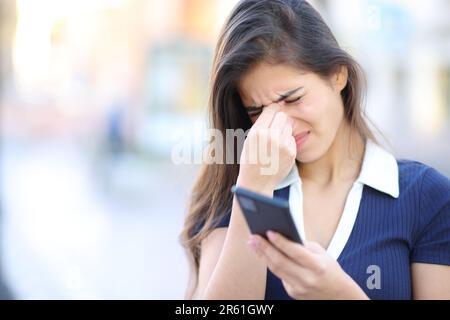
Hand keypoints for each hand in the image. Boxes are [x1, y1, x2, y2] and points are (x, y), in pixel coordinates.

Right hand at [237, 104, 295, 191]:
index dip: (272, 111)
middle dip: (278, 120)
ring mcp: (282, 145)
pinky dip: (287, 142)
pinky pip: (291, 138)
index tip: (271, 114)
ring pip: (288, 126)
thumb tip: (275, 108)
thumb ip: (260, 125)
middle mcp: (271, 137)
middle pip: (282, 115)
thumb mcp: (249, 140)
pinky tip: (279, 151)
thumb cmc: (250, 160)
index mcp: (257, 132)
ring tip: (275, 142)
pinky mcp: (291, 152)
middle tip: (273, 128)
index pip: (271, 109)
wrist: (257, 183)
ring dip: (283, 130)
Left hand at [247, 231, 368, 299]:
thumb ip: (303, 245)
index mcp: (318, 266)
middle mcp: (308, 279)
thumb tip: (281, 234)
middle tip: (253, 236)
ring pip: (276, 270)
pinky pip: (279, 276)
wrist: (338, 295)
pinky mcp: (293, 293)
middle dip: (264, 248)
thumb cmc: (329, 269)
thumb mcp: (321, 254)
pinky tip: (263, 254)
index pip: (296, 252)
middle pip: (281, 262)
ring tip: (253, 243)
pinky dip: (271, 263)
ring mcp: (299, 288)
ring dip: (262, 255)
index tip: (269, 231)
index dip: (281, 242)